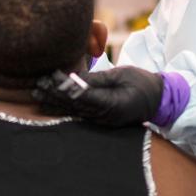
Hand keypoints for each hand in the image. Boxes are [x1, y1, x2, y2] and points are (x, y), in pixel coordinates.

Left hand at [32, 66, 163, 126]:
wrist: (159, 99)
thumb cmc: (142, 82)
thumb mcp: (121, 74)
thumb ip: (98, 78)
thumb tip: (75, 77)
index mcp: (112, 105)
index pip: (83, 96)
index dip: (65, 87)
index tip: (51, 76)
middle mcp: (105, 117)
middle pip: (75, 105)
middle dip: (54, 95)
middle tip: (37, 85)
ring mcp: (103, 121)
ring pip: (74, 111)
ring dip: (55, 102)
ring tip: (37, 94)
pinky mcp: (101, 119)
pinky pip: (80, 113)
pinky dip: (65, 106)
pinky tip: (50, 103)